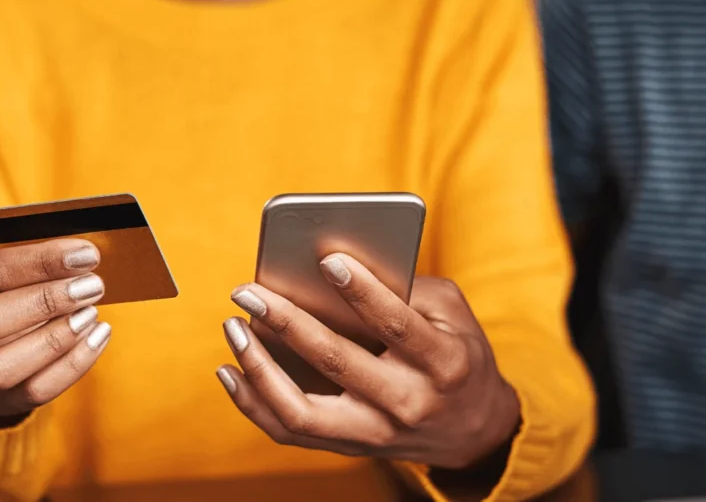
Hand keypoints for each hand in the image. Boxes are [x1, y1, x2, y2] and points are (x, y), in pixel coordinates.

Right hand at [0, 239, 111, 421]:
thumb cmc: (10, 281)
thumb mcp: (13, 258)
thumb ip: (39, 257)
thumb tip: (84, 258)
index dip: (39, 263)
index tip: (86, 256)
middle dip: (45, 303)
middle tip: (92, 286)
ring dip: (55, 340)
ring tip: (90, 314)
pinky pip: (30, 392)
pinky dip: (72, 365)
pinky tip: (96, 337)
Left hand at [216, 253, 519, 469]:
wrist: (475, 430)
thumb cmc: (457, 352)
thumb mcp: (452, 313)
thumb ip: (404, 288)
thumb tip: (333, 268)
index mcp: (443, 363)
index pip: (397, 326)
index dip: (362, 292)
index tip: (327, 259)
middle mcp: (407, 403)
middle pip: (337, 363)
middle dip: (286, 322)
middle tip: (248, 292)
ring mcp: (375, 433)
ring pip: (302, 412)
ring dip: (259, 369)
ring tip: (234, 329)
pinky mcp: (349, 447)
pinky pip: (290, 431)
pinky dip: (253, 402)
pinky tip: (230, 370)